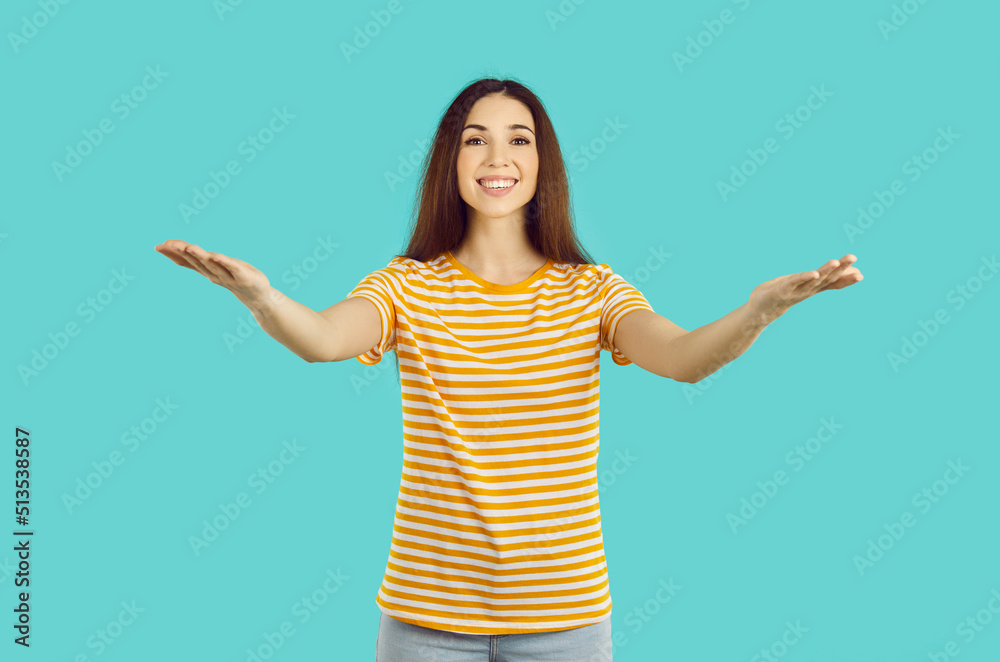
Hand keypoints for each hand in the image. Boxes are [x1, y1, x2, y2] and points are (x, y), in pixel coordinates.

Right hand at [154, 240, 271, 307]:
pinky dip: (225, 263)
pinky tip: (217, 256)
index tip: (158, 246)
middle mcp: (215, 274)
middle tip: (169, 244)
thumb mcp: (217, 266)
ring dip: (201, 256)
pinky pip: (233, 269)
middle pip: (197, 262)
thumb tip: (183, 248)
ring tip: (190, 247)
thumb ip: (201, 259)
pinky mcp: (243, 278)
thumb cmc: (236, 277)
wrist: (259, 297)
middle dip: (183, 252)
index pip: (188, 261)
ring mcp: (229, 277)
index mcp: (207, 270)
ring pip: (212, 265)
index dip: (173, 254)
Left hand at [747, 254, 862, 321]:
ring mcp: (795, 291)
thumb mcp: (806, 284)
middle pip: (827, 278)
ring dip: (825, 271)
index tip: (861, 274)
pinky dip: (805, 278)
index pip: (833, 283)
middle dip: (841, 268)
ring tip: (835, 261)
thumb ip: (825, 278)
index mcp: (813, 288)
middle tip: (853, 257)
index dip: (846, 279)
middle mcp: (807, 290)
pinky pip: (795, 282)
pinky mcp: (782, 290)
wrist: (760, 310)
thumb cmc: (785, 292)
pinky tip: (814, 273)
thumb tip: (849, 271)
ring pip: (813, 280)